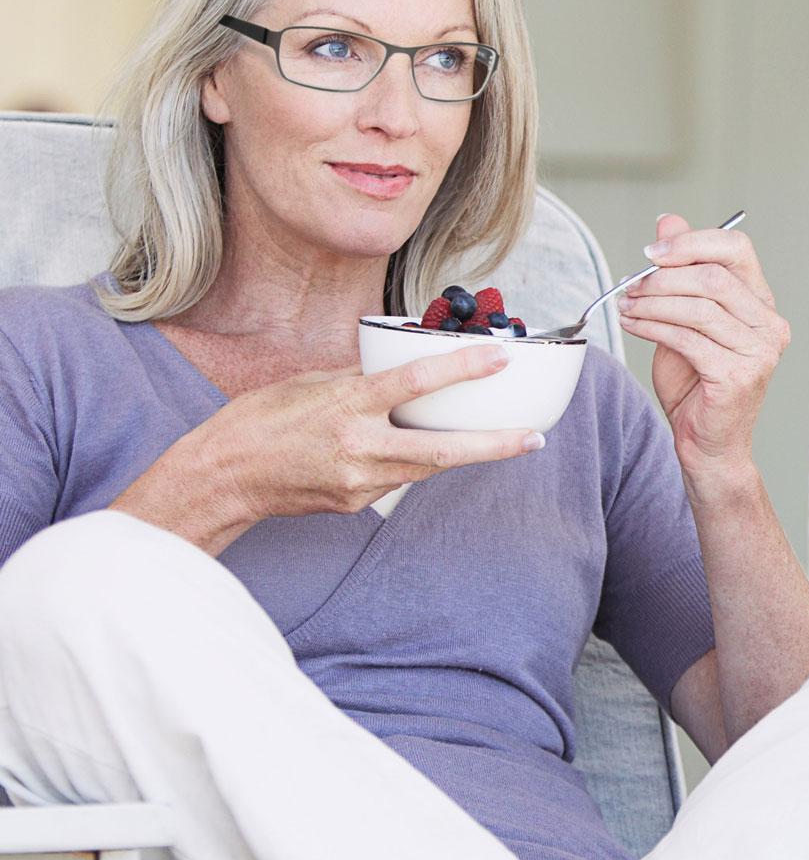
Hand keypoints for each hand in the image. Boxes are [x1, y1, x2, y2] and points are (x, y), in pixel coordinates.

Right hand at [134, 346, 542, 533]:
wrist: (222, 478)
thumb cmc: (259, 420)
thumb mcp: (308, 382)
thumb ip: (358, 377)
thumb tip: (398, 365)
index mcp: (346, 407)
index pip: (415, 383)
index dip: (463, 368)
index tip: (500, 357)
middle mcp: (357, 448)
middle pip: (441, 450)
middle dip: (493, 446)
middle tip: (535, 438)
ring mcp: (358, 482)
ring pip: (425, 467)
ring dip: (464, 454)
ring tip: (504, 441)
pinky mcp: (355, 502)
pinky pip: (396, 478)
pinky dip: (411, 462)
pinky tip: (414, 450)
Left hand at [618, 213, 791, 480]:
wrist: (707, 444)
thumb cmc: (697, 383)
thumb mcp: (684, 316)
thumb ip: (681, 270)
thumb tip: (668, 220)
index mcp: (761, 303)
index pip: (737, 249)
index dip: (692, 242)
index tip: (652, 252)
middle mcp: (769, 324)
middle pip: (714, 276)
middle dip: (663, 277)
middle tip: (630, 285)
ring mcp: (759, 351)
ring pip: (698, 307)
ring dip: (652, 302)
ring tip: (627, 306)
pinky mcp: (738, 375)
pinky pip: (686, 338)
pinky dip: (652, 326)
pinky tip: (633, 324)